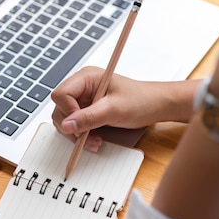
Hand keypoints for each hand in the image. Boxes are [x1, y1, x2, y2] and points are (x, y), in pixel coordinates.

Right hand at [51, 66, 195, 145]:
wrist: (157, 106)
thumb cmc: (141, 100)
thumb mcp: (114, 110)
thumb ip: (89, 117)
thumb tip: (66, 125)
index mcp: (86, 77)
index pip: (61, 94)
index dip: (67, 111)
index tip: (82, 124)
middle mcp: (82, 87)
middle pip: (60, 108)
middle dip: (73, 126)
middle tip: (87, 137)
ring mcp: (84, 99)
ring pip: (66, 119)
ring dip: (77, 134)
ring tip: (94, 141)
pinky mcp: (88, 110)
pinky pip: (76, 124)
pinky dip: (83, 135)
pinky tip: (95, 140)